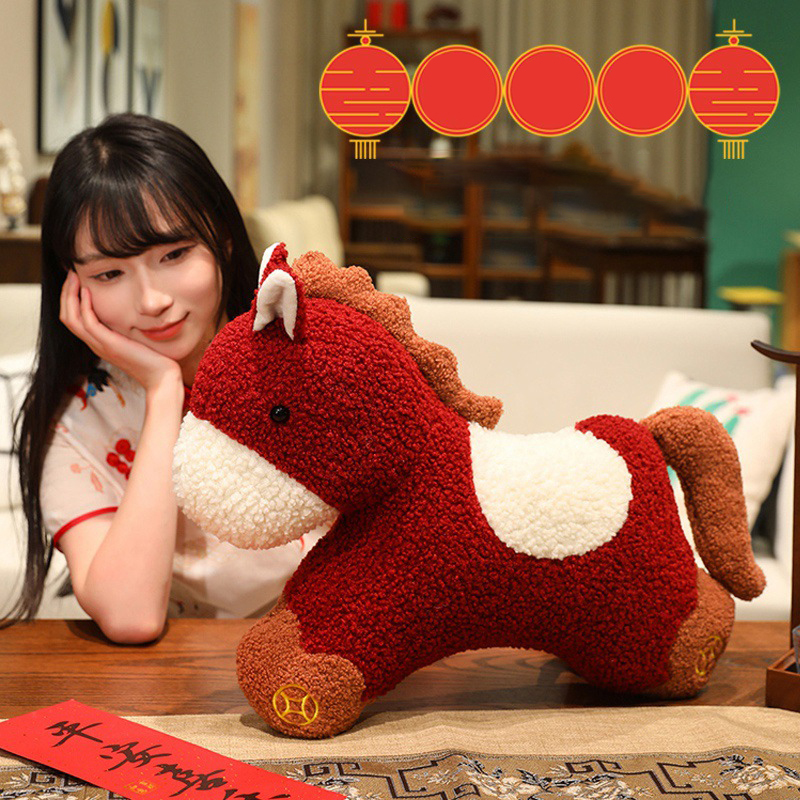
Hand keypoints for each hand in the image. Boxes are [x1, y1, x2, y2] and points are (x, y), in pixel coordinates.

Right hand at [59, 270, 182, 393]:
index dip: (71, 299)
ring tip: (74, 277)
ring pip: (71, 319)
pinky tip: (88, 291)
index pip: (74, 319)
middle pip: (67, 317)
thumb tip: (130, 308)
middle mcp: (95, 344)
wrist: (161, 378)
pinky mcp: (109, 345)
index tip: (76, 280)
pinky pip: (88, 323)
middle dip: (66, 294)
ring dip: (70, 295)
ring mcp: (100, 345)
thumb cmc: (155, 359)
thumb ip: (128, 326)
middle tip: (70, 274)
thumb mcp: (136, 337)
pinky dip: (84, 306)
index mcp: (99, 342)